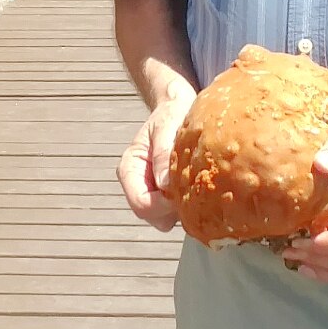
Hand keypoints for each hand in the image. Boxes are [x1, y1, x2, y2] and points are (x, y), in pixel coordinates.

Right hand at [115, 83, 193, 231]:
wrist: (179, 109)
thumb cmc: (171, 114)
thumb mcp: (166, 125)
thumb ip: (162, 153)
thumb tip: (164, 184)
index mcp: (130, 168)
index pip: (140, 203)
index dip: (163, 204)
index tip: (183, 191)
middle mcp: (138, 184)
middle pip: (152, 215)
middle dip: (173, 207)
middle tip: (193, 186)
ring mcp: (152, 191)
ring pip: (165, 218)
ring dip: (181, 206)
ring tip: (195, 181)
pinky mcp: (167, 194)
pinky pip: (176, 212)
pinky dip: (188, 203)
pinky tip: (197, 183)